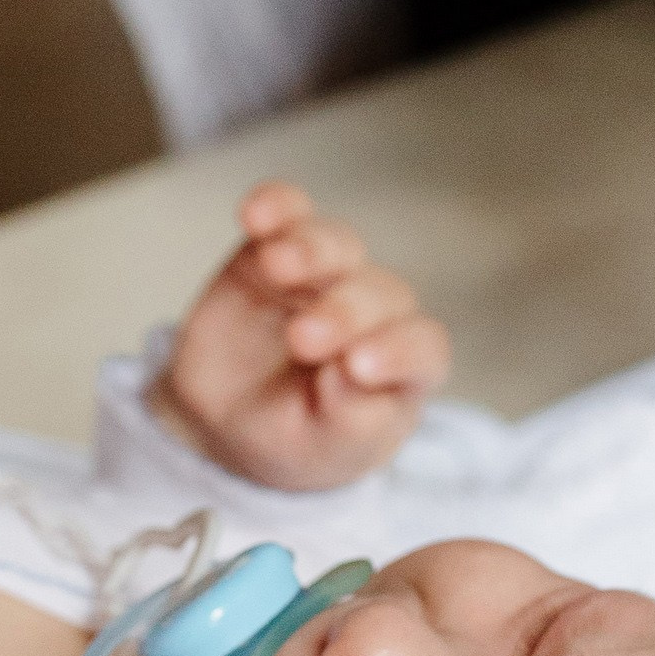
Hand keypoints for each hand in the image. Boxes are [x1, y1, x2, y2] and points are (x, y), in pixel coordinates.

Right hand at [152, 180, 449, 491]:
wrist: (233, 422)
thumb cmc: (299, 439)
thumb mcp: (328, 449)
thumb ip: (351, 418)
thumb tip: (354, 371)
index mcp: (405, 365)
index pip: (422, 346)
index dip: (399, 351)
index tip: (358, 367)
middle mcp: (376, 313)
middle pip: (377, 293)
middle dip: (344, 311)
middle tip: (302, 340)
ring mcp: (328, 276)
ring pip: (336, 245)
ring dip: (311, 250)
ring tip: (277, 264)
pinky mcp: (279, 247)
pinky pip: (287, 214)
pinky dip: (275, 206)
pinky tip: (255, 214)